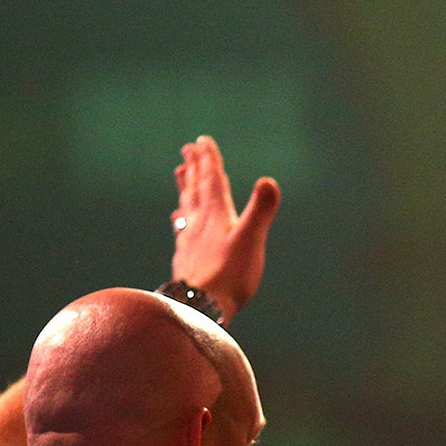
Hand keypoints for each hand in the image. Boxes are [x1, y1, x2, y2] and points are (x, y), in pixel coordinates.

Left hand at [170, 136, 280, 320]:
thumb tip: (268, 181)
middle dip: (195, 167)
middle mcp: (199, 222)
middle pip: (196, 188)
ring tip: (181, 171)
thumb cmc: (229, 275)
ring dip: (185, 186)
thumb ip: (260, 211)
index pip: (212, 180)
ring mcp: (190, 239)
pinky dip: (181, 216)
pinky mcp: (186, 257)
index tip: (203, 141)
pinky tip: (178, 218)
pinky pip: (182, 228)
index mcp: (216, 214)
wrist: (199, 305)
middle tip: (190, 148)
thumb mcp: (250, 240)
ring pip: (186, 205)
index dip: (209, 160)